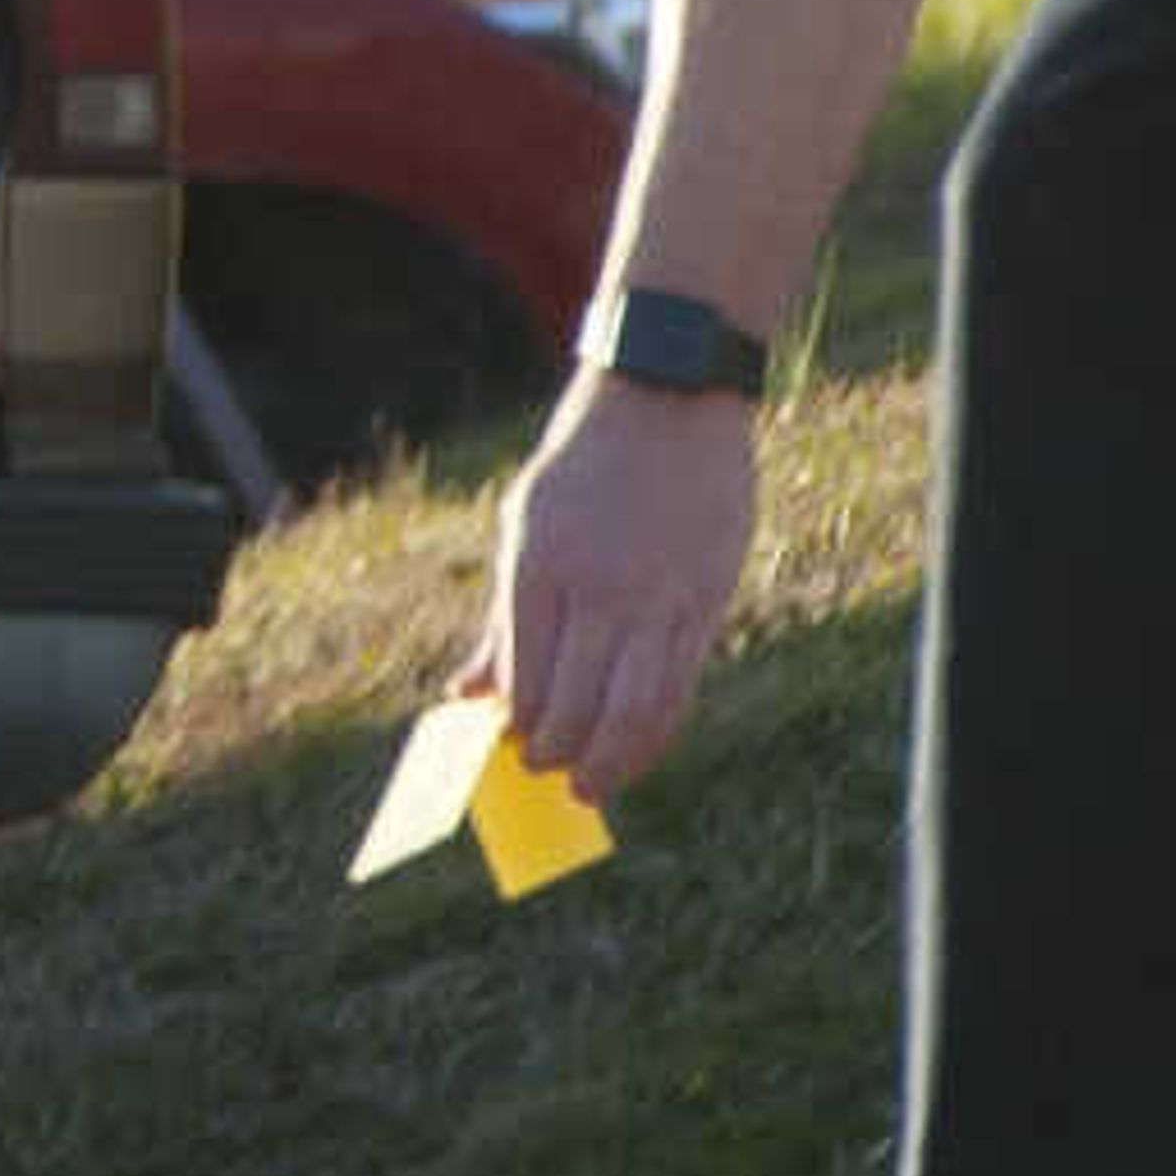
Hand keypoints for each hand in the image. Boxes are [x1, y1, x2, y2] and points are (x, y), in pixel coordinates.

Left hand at [464, 365, 755, 795]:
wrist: (668, 391)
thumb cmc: (584, 462)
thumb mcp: (524, 524)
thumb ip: (504, 619)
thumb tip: (468, 695)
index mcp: (541, 566)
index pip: (526, 681)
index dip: (517, 729)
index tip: (512, 745)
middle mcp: (599, 588)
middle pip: (576, 708)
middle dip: (555, 755)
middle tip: (546, 770)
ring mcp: (659, 596)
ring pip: (634, 714)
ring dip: (609, 765)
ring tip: (589, 785)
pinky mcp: (707, 597)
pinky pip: (681, 688)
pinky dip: (656, 736)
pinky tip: (638, 750)